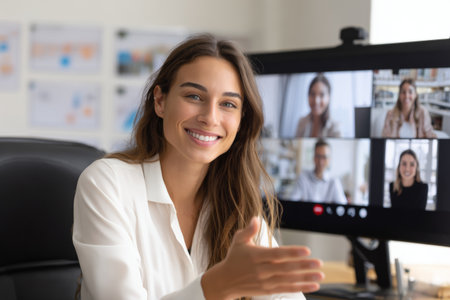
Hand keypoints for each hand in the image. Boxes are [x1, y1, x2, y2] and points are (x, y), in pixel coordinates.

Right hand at [201, 217, 323, 299]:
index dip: (292, 252)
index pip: (277, 254)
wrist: (225, 281)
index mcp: (256, 256)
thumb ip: (248, 230)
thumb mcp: (238, 241)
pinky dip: (301, 288)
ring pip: (288, 280)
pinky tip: (313, 285)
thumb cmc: (234, 258)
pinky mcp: (267, 290)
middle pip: (286, 268)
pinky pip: (286, 289)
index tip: (307, 250)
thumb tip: (255, 218)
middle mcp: (261, 270)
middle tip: (319, 263)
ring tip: (320, 275)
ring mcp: (265, 281)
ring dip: (306, 278)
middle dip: (304, 266)